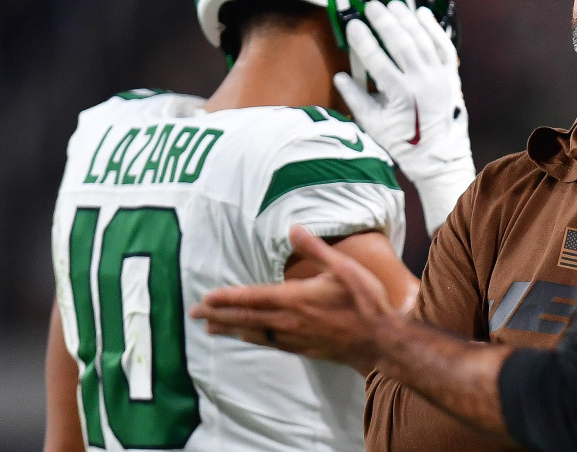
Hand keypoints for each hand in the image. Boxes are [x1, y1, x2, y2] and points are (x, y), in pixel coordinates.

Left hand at [189, 226, 398, 374]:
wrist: (381, 340)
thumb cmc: (365, 301)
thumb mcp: (344, 267)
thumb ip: (315, 249)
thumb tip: (293, 228)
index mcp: (295, 298)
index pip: (252, 297)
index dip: (227, 298)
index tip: (205, 298)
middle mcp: (288, 320)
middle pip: (245, 317)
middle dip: (218, 315)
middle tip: (195, 314)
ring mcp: (294, 337)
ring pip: (253, 332)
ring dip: (230, 329)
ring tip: (211, 328)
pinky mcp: (302, 348)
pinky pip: (269, 343)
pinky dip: (252, 338)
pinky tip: (247, 337)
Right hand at [335, 1, 475, 232]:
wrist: (439, 155)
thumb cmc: (404, 142)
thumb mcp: (374, 125)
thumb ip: (356, 99)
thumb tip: (340, 76)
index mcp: (400, 95)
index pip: (376, 59)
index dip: (363, 39)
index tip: (352, 24)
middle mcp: (422, 82)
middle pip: (401, 42)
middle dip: (384, 21)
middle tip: (371, 6)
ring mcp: (439, 76)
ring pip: (422, 39)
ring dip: (407, 19)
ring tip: (393, 5)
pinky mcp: (452, 75)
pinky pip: (444, 45)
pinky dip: (433, 28)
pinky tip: (422, 13)